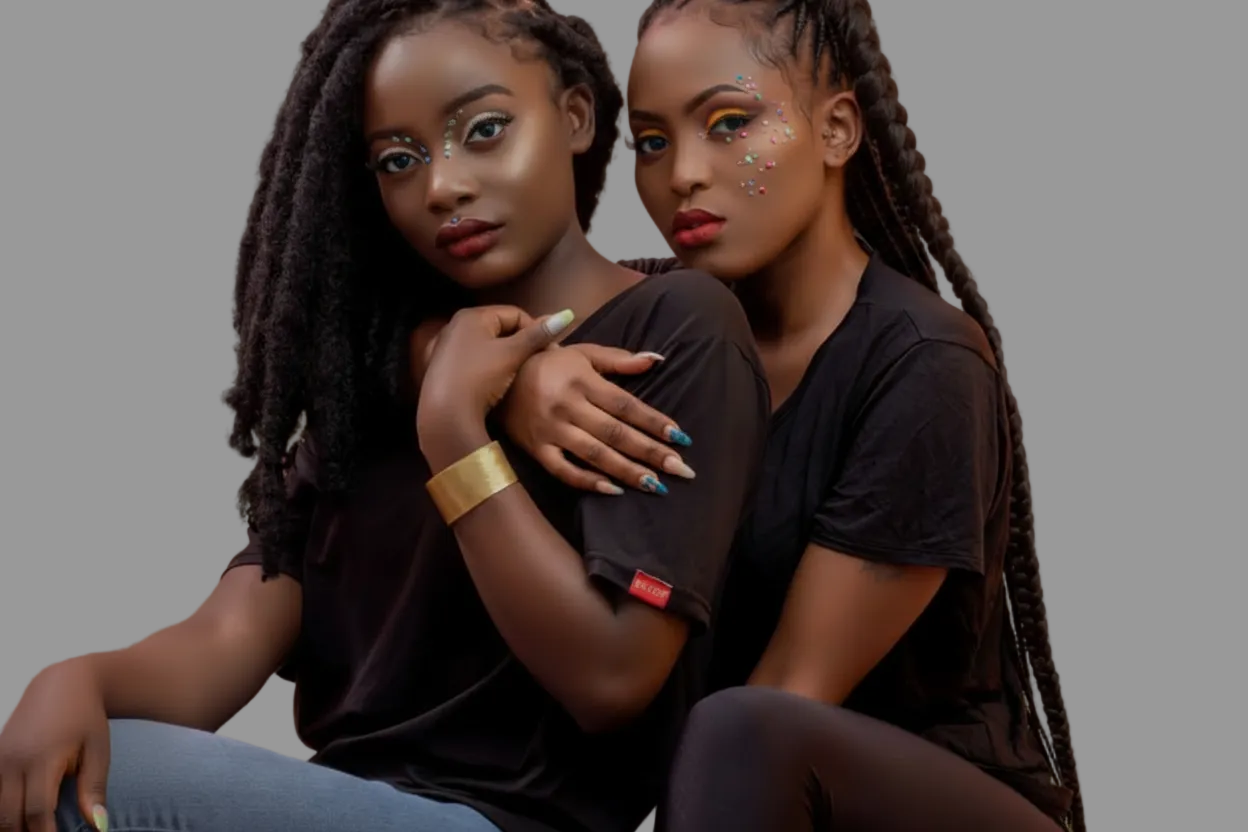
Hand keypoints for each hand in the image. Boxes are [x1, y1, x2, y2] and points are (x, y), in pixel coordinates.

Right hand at [0, 661, 109, 831]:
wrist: (64, 683)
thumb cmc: (86, 717)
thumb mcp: (98, 750)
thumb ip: (93, 789)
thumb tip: (98, 826)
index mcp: (43, 757)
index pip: (38, 811)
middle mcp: (13, 760)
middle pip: (9, 816)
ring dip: (12, 824)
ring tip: (35, 828)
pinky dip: (4, 809)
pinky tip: (20, 815)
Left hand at [416, 305, 572, 465]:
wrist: (446, 415)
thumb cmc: (480, 377)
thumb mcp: (512, 354)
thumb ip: (538, 335)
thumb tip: (566, 314)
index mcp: (472, 316)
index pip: (515, 314)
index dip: (536, 331)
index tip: (549, 352)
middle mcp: (455, 326)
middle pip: (499, 329)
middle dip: (520, 344)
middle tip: (535, 364)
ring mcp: (444, 348)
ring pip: (486, 347)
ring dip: (504, 357)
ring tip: (517, 375)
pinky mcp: (440, 369)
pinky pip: (472, 361)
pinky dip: (486, 368)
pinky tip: (493, 383)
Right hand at [498, 343, 695, 494]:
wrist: (496, 375)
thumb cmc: (548, 363)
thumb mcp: (582, 353)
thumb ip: (619, 359)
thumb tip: (657, 359)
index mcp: (581, 380)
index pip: (626, 405)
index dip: (654, 422)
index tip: (681, 438)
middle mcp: (567, 406)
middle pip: (616, 433)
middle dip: (651, 452)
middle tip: (681, 469)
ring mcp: (550, 430)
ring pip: (595, 455)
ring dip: (628, 471)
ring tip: (657, 485)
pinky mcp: (536, 449)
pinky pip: (563, 471)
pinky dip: (588, 482)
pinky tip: (615, 491)